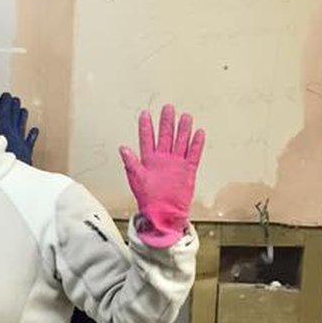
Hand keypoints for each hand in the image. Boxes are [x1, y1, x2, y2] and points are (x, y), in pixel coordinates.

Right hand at [0, 92, 39, 164]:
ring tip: (23, 110)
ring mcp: (21, 144)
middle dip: (14, 108)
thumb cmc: (0, 166)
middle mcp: (14, 137)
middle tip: (15, 99)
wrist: (15, 181)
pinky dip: (32, 135)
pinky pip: (30, 141)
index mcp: (4, 134)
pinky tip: (35, 130)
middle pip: (14, 119)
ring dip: (22, 118)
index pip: (5, 115)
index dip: (5, 105)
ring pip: (22, 127)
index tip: (6, 96)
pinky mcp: (26, 153)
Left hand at [118, 105, 204, 247]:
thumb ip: (131, 163)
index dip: (146, 127)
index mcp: (149, 160)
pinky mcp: (187, 170)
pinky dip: (196, 144)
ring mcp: (176, 164)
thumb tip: (122, 148)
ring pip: (181, 142)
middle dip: (167, 122)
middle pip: (166, 136)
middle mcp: (163, 159)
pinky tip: (199, 132)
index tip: (145, 113)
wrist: (162, 214)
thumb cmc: (148, 199)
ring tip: (185, 116)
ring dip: (183, 130)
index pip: (147, 140)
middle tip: (168, 108)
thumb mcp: (137, 180)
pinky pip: (193, 154)